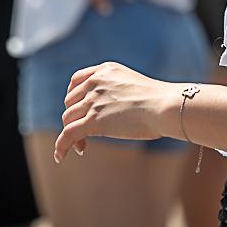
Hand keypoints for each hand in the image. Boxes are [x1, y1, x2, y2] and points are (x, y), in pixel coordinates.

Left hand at [53, 61, 175, 161]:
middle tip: (84, 132)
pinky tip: (61, 156)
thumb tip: (115, 110)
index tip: (78, 109)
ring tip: (82, 145)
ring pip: (68, 119)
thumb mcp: (134, 86)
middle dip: (74, 117)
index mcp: (105, 70)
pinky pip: (67, 134)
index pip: (77, 81)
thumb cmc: (160, 101)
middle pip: (71, 102)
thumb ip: (118, 91)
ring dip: (71, 133)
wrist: (165, 106)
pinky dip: (61, 146)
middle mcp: (95, 82)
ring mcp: (93, 101)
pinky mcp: (93, 121)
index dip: (73, 97)